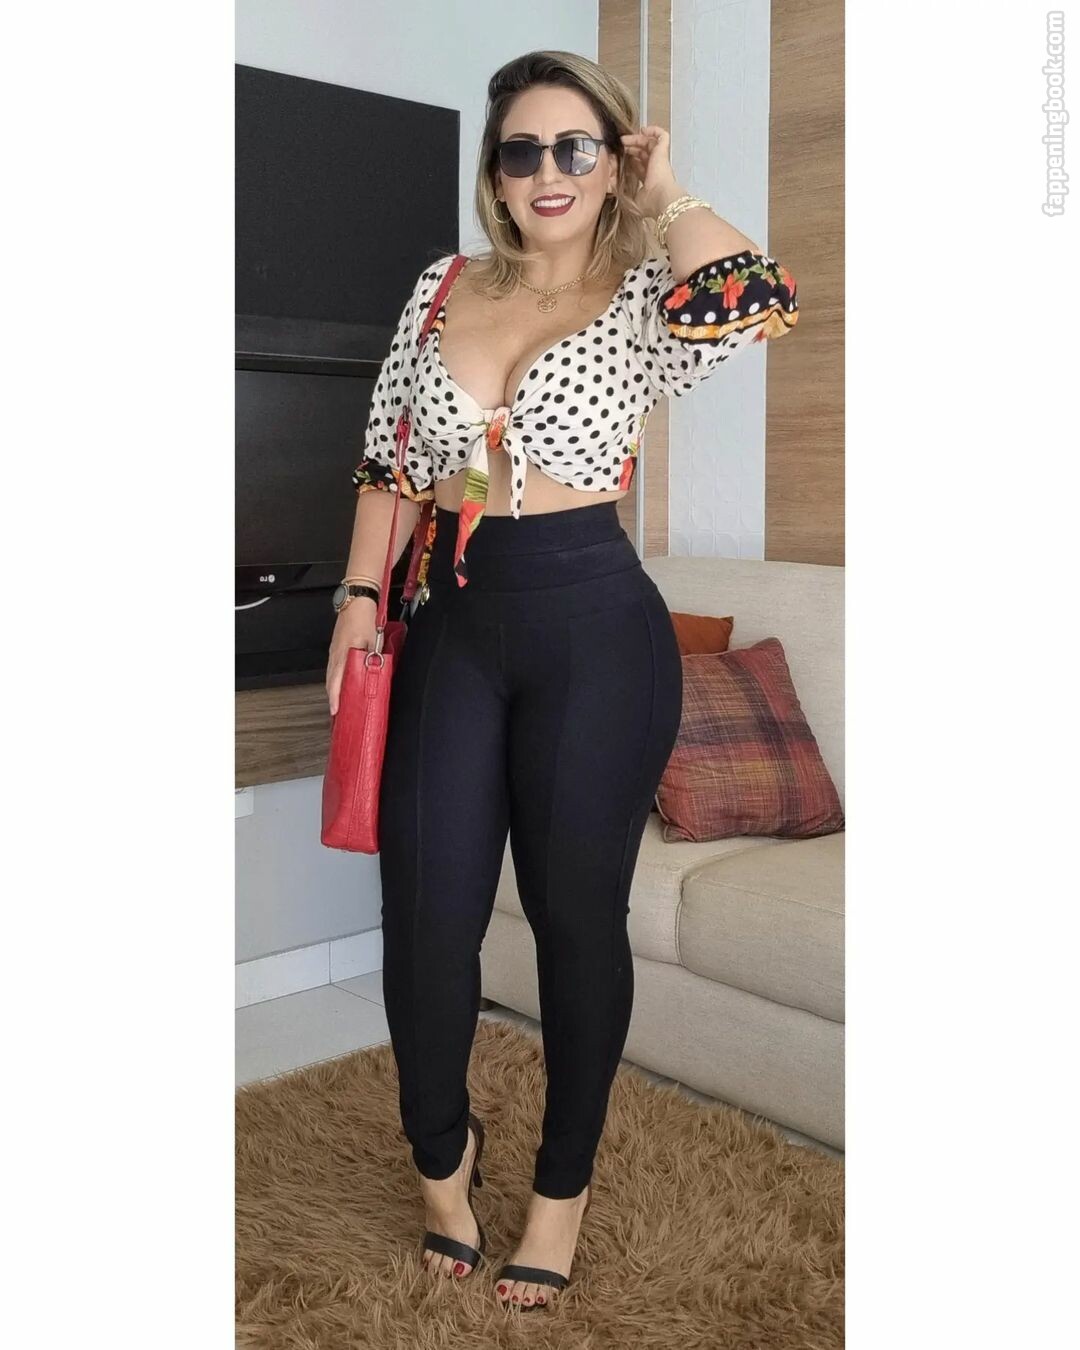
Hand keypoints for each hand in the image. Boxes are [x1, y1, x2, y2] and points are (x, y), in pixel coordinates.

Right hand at [325, 598, 377, 716]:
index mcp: (343, 654)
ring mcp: (333, 652)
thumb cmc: (364, 618)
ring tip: (338, 704)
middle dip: (333, 698)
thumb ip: (373, 657)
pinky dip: (335, 680)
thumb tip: (374, 672)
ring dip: (333, 690)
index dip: (336, 697)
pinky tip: (340, 684)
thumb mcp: (374, 640)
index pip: (336, 680)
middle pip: (330, 682)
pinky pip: (333, 668)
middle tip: (336, 714)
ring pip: (331, 676)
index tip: (335, 710)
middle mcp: (335, 655)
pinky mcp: (335, 648)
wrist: (356, 601)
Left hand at [620, 125, 679, 219]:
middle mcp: (655, 167)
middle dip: (631, 146)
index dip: (630, 158)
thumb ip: (619, 191)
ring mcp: (660, 159)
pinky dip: (654, 130)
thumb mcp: (630, 199)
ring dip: (637, 138)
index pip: (640, 164)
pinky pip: (663, 136)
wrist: (661, 199)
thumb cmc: (649, 202)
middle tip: (620, 144)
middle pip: (643, 152)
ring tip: (625, 139)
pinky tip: (643, 130)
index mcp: (649, 178)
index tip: (619, 156)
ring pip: (650, 142)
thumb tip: (608, 185)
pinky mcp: (662, 152)